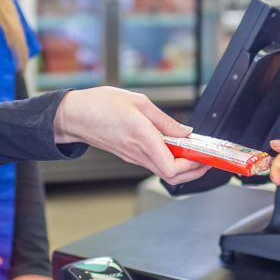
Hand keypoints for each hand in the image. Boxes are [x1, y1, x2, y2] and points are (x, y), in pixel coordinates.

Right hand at [54, 87, 209, 184]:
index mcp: (143, 138)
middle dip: (194, 171)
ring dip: (183, 167)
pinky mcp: (130, 155)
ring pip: (164, 172)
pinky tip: (175, 147)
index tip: (203, 157)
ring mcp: (133, 157)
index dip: (192, 167)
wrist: (74, 115)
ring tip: (194, 152)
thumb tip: (185, 131)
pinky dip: (170, 160)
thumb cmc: (100, 105)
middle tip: (206, 159)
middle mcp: (138, 153)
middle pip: (172, 176)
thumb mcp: (138, 102)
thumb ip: (165, 119)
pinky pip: (154, 163)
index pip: (172, 168)